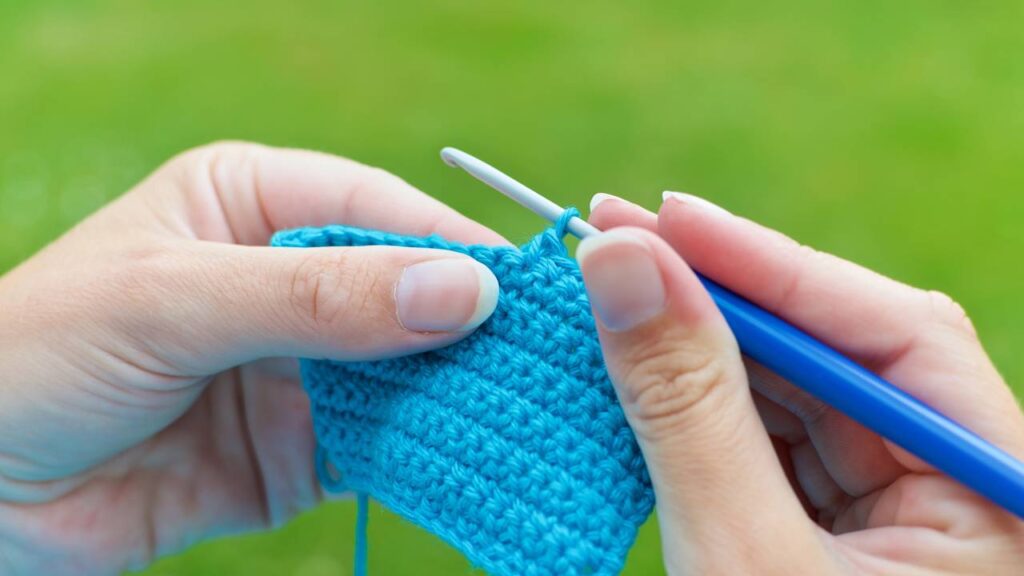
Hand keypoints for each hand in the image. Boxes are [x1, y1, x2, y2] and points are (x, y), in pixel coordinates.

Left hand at [0, 142, 503, 574]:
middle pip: (404, 291)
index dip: (448, 243)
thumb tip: (462, 290)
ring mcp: (299, 367)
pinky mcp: (303, 448)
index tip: (518, 288)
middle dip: (467, 324)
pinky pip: (383, 443)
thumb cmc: (41, 356)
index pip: (374, 209)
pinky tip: (477, 456)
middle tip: (548, 353)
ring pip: (404, 370)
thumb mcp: (178, 300)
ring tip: (533, 408)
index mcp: (251, 205)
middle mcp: (285, 280)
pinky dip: (429, 451)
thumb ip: (318, 296)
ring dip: (459, 390)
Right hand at [579, 193, 1023, 573]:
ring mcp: (908, 507)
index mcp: (998, 492)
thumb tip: (621, 260)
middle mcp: (963, 486)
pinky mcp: (848, 526)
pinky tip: (646, 372)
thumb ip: (688, 407)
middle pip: (840, 353)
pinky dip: (706, 408)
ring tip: (614, 304)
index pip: (897, 332)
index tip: (663, 217)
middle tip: (616, 244)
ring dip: (703, 351)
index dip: (768, 265)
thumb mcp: (740, 554)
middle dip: (721, 301)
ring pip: (799, 393)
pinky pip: (776, 439)